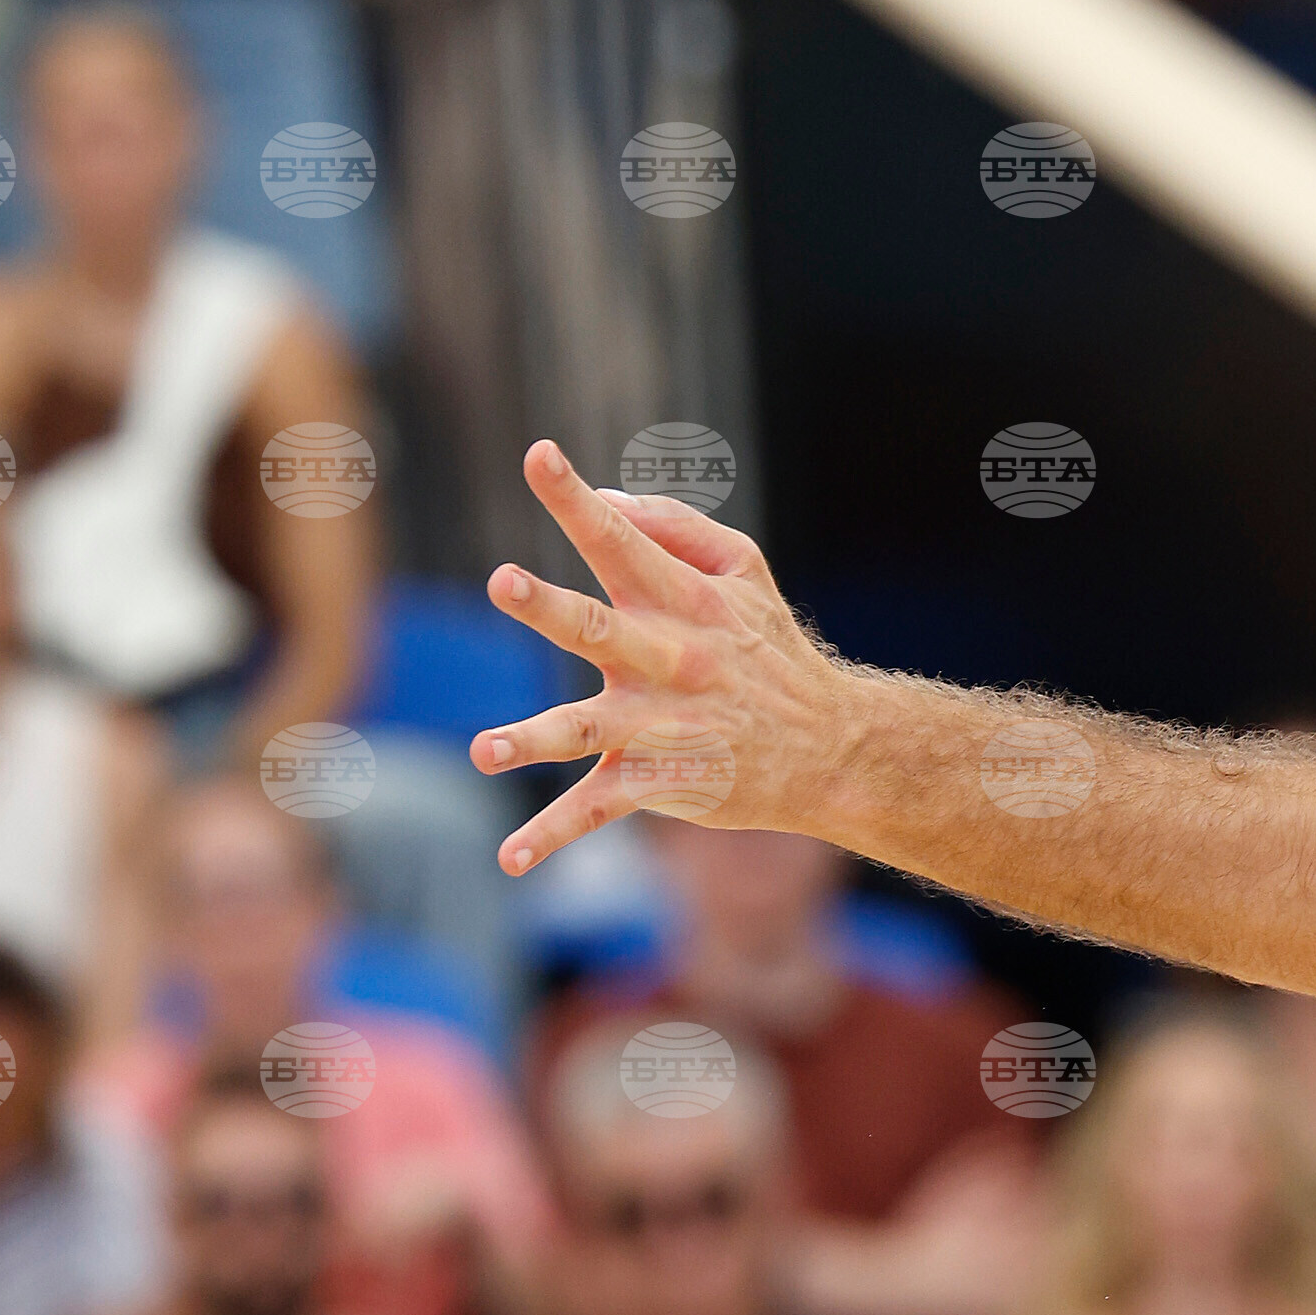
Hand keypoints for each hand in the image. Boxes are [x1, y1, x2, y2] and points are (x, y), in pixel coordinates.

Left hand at [475, 444, 864, 867]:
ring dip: (533, 739)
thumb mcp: (745, 568)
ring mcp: (660, 725)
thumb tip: (604, 499)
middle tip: (505, 581)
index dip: (576, 498)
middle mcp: (668, 660)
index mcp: (683, 600)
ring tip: (485, 750)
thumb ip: (675, 525)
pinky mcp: (659, 780)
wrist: (830, 747)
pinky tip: (510, 859)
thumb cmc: (770, 646)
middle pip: (599, 629)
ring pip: (587, 730)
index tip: (537, 455)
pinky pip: (597, 810)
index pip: (622, 539)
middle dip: (551, 608)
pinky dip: (552, 836)